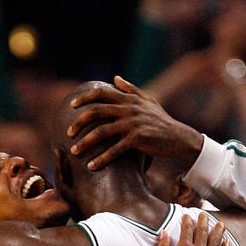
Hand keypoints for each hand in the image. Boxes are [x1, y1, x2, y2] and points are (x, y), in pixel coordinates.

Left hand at [67, 76, 202, 169]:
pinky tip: (92, 166)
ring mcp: (132, 124)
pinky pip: (115, 150)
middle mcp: (129, 109)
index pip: (101, 93)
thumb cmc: (161, 119)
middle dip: (78, 122)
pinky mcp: (137, 139)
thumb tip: (115, 78)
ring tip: (74, 151)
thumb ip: (130, 89)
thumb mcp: (148, 100)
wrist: (178, 137)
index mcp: (129, 99)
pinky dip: (102, 159)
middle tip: (68, 132)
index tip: (71, 105)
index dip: (84, 98)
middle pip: (96, 112)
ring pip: (101, 132)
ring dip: (85, 143)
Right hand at [154, 213, 229, 245]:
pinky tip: (227, 242)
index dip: (187, 220)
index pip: (187, 229)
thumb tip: (163, 232)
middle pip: (203, 231)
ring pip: (216, 241)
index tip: (187, 215)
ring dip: (218, 231)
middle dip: (203, 221)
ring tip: (221, 224)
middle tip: (204, 215)